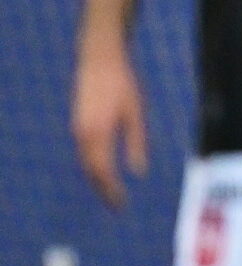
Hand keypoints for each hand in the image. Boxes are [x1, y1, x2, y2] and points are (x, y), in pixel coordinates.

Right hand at [71, 43, 148, 208]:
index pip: (102, 171)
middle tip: (117, 205)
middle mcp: (82, 134)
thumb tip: (139, 172)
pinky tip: (104, 170)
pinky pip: (84, 151)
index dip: (111, 189)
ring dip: (97, 178)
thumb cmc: (123, 85)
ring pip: (85, 161)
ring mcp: (77, 128)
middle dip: (103, 188)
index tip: (121, 203)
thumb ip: (136, 143)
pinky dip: (93, 164)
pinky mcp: (78, 123)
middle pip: (91, 170)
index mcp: (97, 133)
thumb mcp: (135, 113)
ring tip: (111, 192)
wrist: (99, 60)